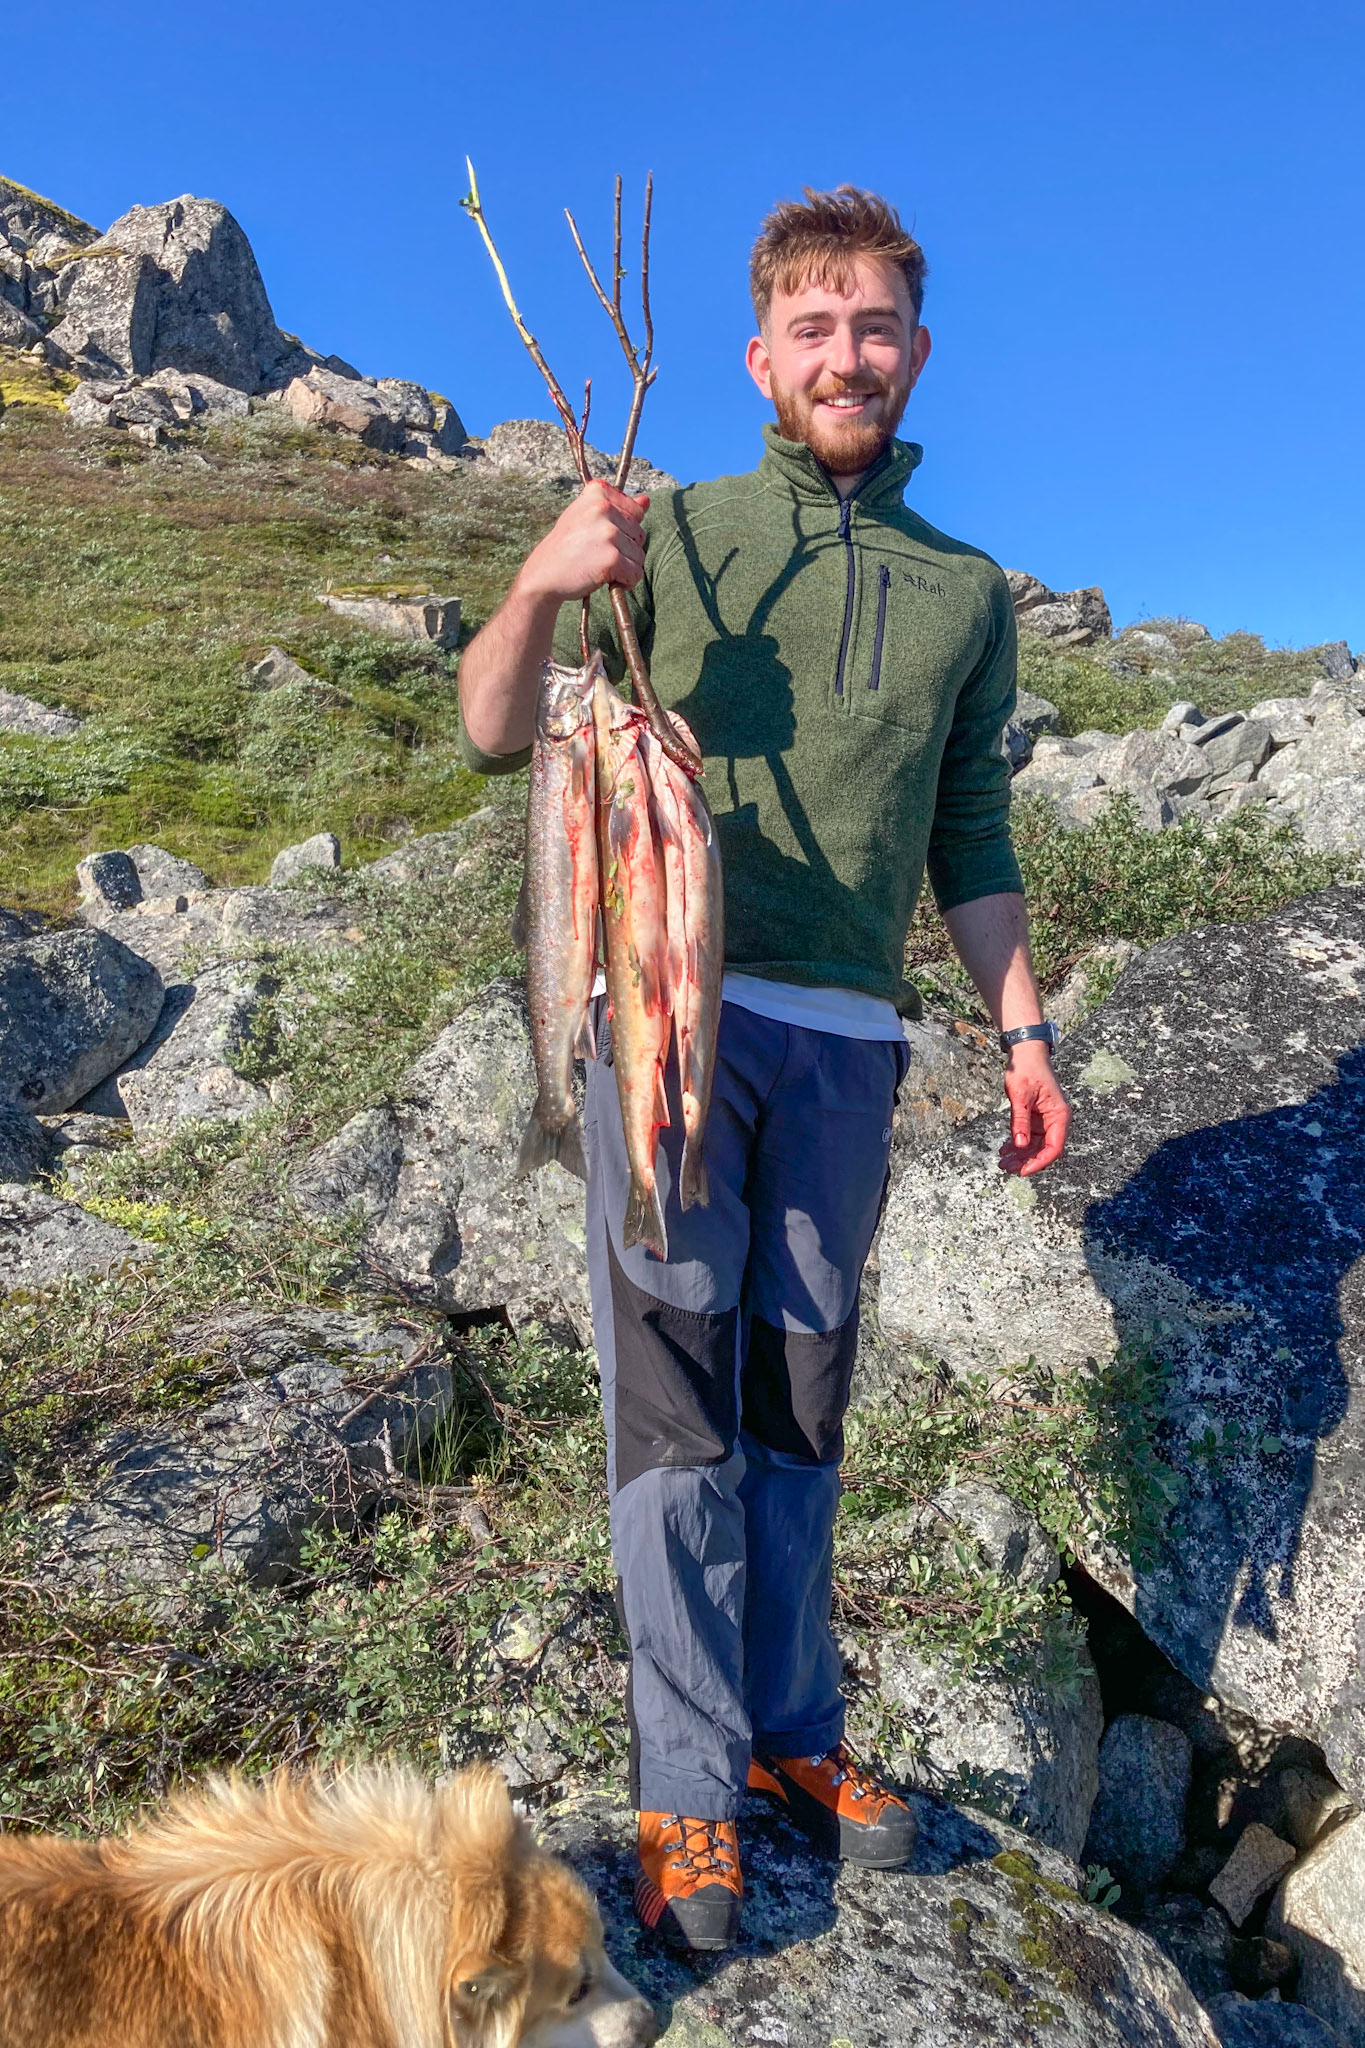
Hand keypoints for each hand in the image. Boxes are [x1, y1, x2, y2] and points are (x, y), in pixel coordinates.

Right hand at [518, 479, 649, 604]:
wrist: (543, 574)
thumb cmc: (566, 546)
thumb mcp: (588, 518)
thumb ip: (618, 508)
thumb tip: (647, 501)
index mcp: (598, 492)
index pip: (636, 511)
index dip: (624, 530)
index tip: (602, 537)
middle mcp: (603, 508)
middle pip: (639, 534)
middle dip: (625, 550)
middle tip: (597, 555)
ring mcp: (608, 533)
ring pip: (639, 555)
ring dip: (625, 567)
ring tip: (599, 567)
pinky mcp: (612, 558)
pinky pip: (636, 573)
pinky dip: (626, 582)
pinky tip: (606, 580)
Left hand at [998, 1043, 1070, 1176]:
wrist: (1027, 1052)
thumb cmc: (1027, 1069)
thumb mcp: (1020, 1096)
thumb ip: (1020, 1121)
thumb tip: (1020, 1144)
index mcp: (1058, 1115)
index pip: (1054, 1147)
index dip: (1039, 1162)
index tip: (1023, 1171)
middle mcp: (1056, 1119)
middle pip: (1044, 1149)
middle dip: (1026, 1161)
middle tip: (1006, 1167)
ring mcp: (1046, 1119)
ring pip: (1036, 1145)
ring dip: (1020, 1155)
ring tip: (1002, 1162)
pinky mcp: (1037, 1117)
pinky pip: (1029, 1136)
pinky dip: (1017, 1144)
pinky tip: (1004, 1150)